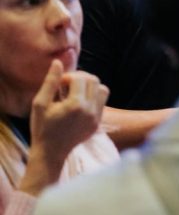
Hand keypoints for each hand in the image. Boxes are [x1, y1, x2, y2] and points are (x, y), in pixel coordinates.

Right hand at [17, 60, 109, 195]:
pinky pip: (102, 101)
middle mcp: (90, 110)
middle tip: (67, 86)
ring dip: (90, 86)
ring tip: (74, 93)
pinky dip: (93, 97)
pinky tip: (79, 103)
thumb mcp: (40, 104)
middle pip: (94, 80)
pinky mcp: (98, 122)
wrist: (51, 153)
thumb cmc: (42, 127)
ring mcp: (97, 117)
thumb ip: (51, 82)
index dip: (69, 76)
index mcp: (76, 105)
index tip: (60, 84)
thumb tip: (58, 62)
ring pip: (102, 89)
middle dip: (81, 78)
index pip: (81, 77)